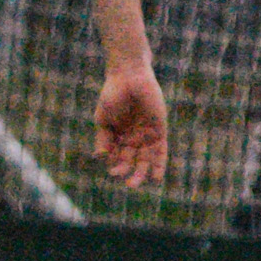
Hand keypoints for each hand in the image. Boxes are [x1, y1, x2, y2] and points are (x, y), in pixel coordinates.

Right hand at [93, 64, 167, 188]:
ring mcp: (146, 135)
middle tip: (128, 184)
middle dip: (129, 173)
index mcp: (117, 137)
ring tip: (136, 183)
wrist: (128, 76)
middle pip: (132, 162)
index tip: (113, 172)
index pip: (117, 159)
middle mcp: (132, 139)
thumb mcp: (104, 119)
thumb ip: (104, 139)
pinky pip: (160, 152)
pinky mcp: (159, 130)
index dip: (116, 167)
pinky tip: (155, 178)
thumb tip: (101, 158)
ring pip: (145, 160)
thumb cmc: (113, 95)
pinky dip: (158, 165)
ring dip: (142, 173)